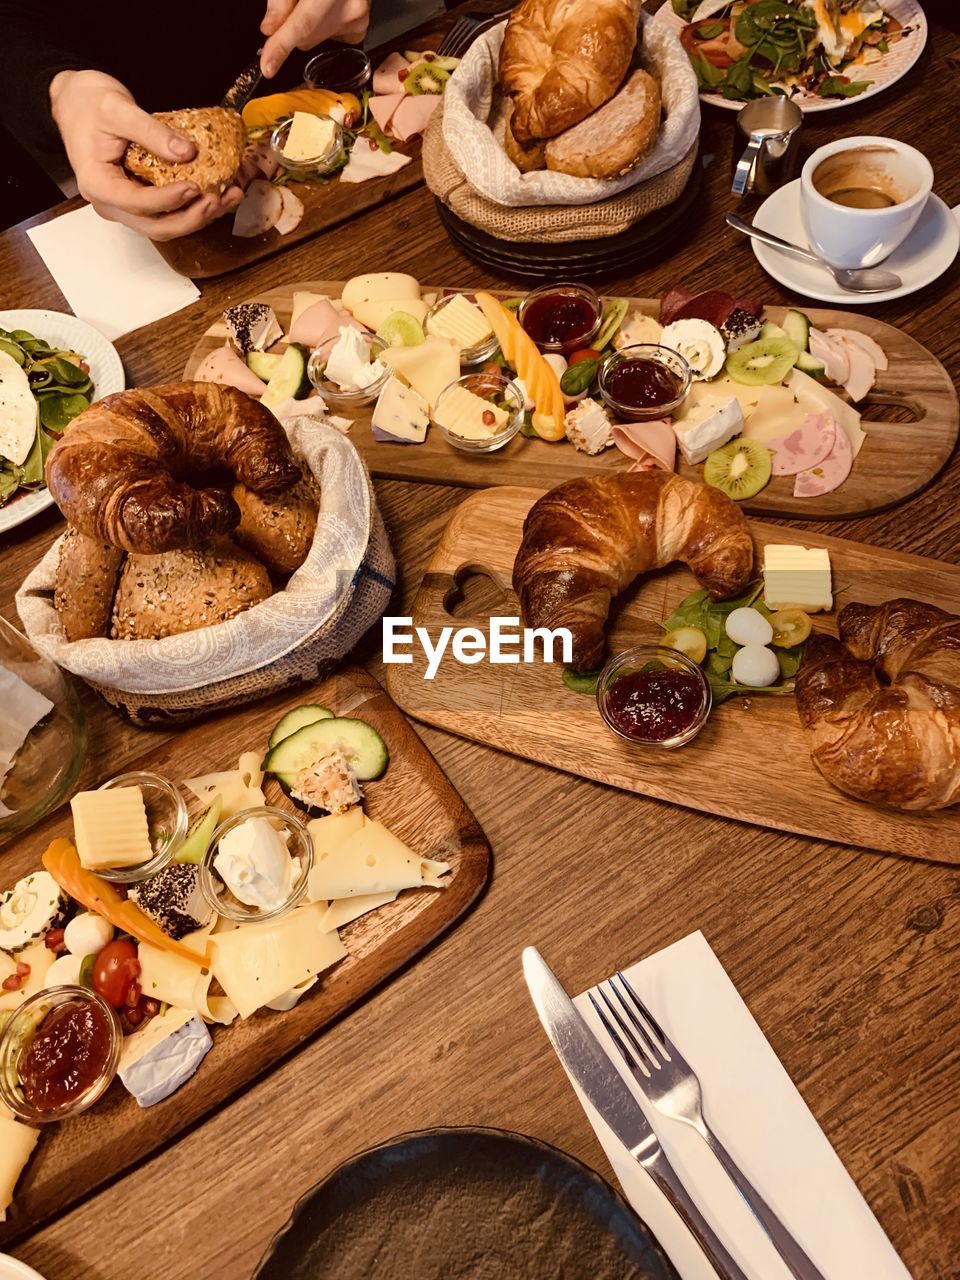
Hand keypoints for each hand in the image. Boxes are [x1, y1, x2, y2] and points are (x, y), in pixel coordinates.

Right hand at [50, 70, 243, 240]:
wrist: (75, 101)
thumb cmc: (87, 103)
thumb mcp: (117, 109)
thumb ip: (150, 132)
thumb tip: (186, 151)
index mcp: (98, 184)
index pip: (137, 203)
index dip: (168, 200)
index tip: (194, 186)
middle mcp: (112, 203)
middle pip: (156, 226)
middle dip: (191, 217)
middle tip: (217, 199)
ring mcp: (126, 205)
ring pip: (166, 224)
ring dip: (199, 216)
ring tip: (228, 196)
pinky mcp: (141, 200)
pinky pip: (169, 212)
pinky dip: (194, 206)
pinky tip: (219, 192)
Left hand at [260, 0, 369, 77]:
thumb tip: (270, 28)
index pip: (302, 25)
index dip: (281, 46)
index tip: (268, 66)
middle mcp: (348, 6)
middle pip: (306, 37)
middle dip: (292, 26)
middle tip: (296, 2)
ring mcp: (357, 18)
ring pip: (317, 38)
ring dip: (309, 25)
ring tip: (316, 0)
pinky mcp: (360, 26)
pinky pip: (331, 37)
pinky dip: (324, 26)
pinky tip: (326, 7)